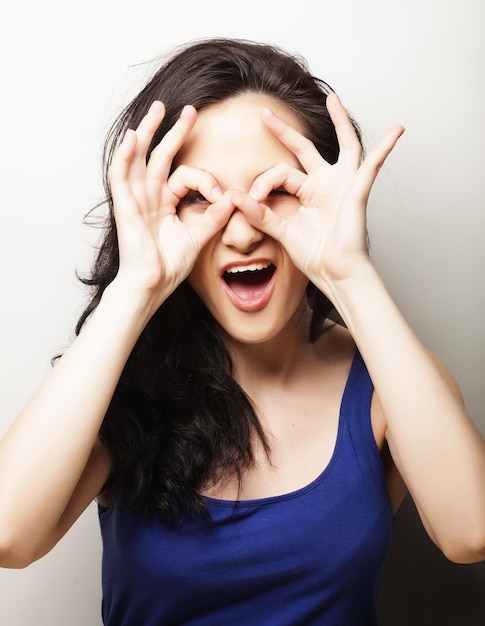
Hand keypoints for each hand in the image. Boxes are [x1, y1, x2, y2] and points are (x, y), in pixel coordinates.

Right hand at [108, 102, 231, 308]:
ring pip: (139, 158)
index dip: (206, 182)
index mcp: (165, 203)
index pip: (186, 177)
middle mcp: (149, 197)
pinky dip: (125, 156)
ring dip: (148, 132)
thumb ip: (214, 217)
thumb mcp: (198, 238)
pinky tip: (133, 136)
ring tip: (158, 109)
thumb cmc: (169, 267)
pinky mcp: (124, 206)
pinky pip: (121, 176)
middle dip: (173, 131)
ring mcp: (135, 199)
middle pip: (160, 156)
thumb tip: (234, 198)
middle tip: (188, 110)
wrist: (151, 285)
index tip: (221, 197)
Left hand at [239, 94, 403, 289]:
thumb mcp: (282, 230)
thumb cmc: (315, 254)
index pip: (280, 173)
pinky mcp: (358, 190)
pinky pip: (373, 165)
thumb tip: (234, 197)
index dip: (264, 182)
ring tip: (334, 99)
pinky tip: (396, 130)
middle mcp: (324, 184)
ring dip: (340, 121)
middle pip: (303, 149)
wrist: (335, 272)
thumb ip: (260, 214)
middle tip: (264, 114)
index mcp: (306, 193)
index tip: (253, 199)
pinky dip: (385, 148)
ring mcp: (343, 185)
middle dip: (284, 132)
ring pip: (344, 146)